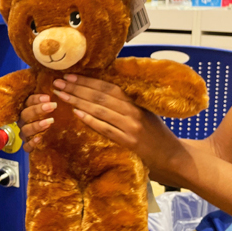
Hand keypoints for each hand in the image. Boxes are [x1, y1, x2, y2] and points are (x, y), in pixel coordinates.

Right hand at [17, 94, 56, 152]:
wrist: (53, 142)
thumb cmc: (52, 120)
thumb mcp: (53, 110)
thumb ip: (52, 103)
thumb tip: (61, 90)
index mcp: (27, 110)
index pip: (28, 101)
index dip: (36, 99)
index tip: (48, 97)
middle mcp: (24, 121)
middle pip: (25, 114)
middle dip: (38, 110)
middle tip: (52, 106)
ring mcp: (25, 134)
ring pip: (25, 129)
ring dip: (36, 125)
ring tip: (49, 122)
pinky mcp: (27, 146)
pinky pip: (26, 146)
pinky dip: (32, 143)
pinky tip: (40, 138)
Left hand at [52, 74, 186, 176]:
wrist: (173, 155)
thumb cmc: (156, 132)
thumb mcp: (144, 112)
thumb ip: (125, 102)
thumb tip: (99, 90)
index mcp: (135, 101)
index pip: (107, 87)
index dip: (88, 80)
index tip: (70, 75)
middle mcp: (133, 111)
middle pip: (100, 96)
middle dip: (77, 88)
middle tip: (58, 82)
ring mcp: (131, 126)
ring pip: (100, 110)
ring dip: (78, 101)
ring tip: (62, 95)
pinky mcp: (129, 142)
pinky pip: (106, 129)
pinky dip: (90, 120)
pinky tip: (77, 113)